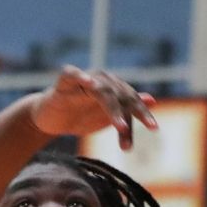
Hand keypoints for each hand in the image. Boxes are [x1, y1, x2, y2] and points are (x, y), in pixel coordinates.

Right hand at [29, 67, 157, 149]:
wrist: (52, 120)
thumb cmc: (81, 116)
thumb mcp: (107, 117)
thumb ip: (128, 109)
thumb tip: (153, 99)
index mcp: (114, 88)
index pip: (132, 101)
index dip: (143, 114)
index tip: (154, 129)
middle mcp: (102, 80)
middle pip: (120, 96)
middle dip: (129, 115)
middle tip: (134, 133)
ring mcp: (84, 79)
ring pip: (102, 90)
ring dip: (112, 108)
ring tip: (121, 126)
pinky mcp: (64, 82)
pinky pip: (71, 74)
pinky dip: (80, 76)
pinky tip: (88, 82)